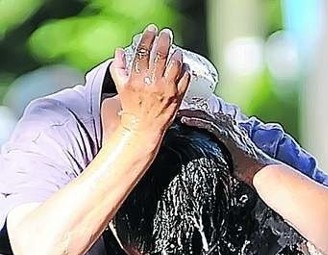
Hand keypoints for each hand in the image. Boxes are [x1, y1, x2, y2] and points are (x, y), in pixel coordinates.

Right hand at [109, 24, 189, 139]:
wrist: (143, 128)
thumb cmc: (131, 107)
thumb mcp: (121, 86)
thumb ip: (118, 67)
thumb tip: (119, 51)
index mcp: (136, 78)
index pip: (142, 52)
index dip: (147, 38)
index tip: (152, 30)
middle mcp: (151, 83)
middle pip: (160, 55)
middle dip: (164, 41)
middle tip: (167, 34)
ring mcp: (166, 90)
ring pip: (174, 65)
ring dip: (176, 55)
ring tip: (177, 50)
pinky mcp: (177, 97)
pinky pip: (184, 79)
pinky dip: (185, 70)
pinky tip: (184, 66)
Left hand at [178, 109, 273, 183]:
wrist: (258, 170)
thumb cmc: (247, 167)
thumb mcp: (231, 154)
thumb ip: (221, 150)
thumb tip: (209, 155)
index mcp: (229, 128)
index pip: (208, 117)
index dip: (194, 114)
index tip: (180, 114)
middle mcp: (228, 125)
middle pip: (204, 113)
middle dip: (188, 110)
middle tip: (172, 109)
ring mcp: (228, 129)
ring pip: (204, 116)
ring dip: (188, 113)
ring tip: (174, 113)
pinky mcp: (227, 135)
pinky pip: (208, 125)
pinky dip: (196, 121)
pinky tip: (185, 120)